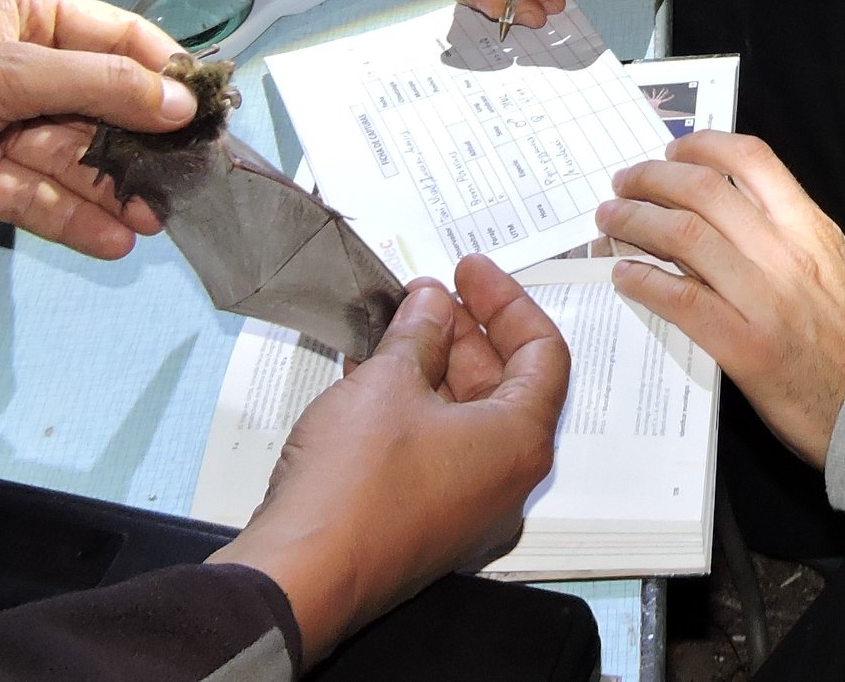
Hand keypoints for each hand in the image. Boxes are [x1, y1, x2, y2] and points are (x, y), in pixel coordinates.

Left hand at [0, 0, 198, 257]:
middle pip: (98, 103)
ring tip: (161, 217)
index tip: (215, 107)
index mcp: (22, 14)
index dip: (166, 71)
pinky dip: (72, 216)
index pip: (115, 37)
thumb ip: (98, 88)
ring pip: (70, 155)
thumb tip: (180, 102)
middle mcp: (13, 65)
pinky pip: (35, 195)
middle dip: (144, 140)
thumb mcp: (7, 72)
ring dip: (113, 186)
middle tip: (195, 177)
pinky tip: (113, 239)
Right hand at [210, 255, 568, 662]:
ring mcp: (465, 507)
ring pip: (465, 415)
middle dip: (463, 331)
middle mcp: (503, 482)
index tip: (469, 272)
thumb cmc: (353, 490)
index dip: (507, 301)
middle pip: (505, 383)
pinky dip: (411, 403)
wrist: (300, 573)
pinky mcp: (425, 519)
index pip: (544, 354)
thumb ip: (419, 333)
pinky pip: (435, 445)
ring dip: (431, 364)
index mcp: (517, 445)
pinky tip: (369, 372)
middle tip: (423, 296)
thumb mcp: (389, 382)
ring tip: (391, 326)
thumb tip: (432, 306)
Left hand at [597, 131, 844, 466]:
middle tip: (624, 183)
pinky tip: (625, 276)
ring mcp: (765, 300)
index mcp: (812, 231)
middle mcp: (786, 255)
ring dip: (635, 221)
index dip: (702, 145)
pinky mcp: (746, 348)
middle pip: (702, 190)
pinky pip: (681, 300)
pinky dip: (645, 281)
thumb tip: (753, 209)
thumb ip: (803, 236)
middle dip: (652, 178)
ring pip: (683, 237)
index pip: (752, 160)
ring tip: (611, 220)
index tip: (673, 149)